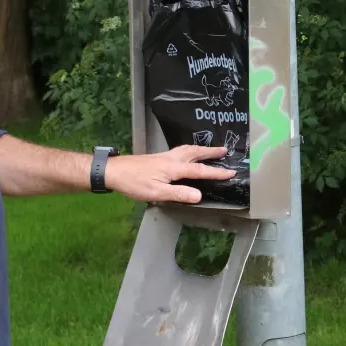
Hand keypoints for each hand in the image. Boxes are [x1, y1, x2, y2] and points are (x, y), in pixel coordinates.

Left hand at [106, 145, 236, 203]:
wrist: (114, 171)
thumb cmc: (134, 183)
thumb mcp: (157, 193)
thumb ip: (178, 193)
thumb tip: (199, 195)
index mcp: (174, 168)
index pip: (200, 170)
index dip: (216, 172)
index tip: (231, 172)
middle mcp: (171, 159)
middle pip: (195, 153)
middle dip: (211, 153)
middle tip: (225, 150)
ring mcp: (164, 156)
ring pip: (187, 149)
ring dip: (201, 149)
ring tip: (211, 150)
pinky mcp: (158, 158)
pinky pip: (180, 150)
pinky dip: (190, 150)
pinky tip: (188, 154)